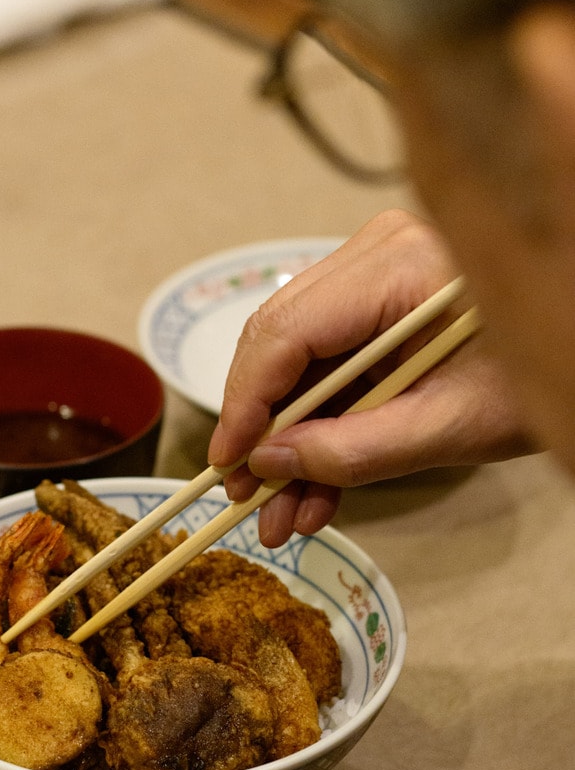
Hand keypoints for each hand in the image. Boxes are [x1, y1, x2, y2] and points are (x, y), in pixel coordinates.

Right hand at [208, 209, 534, 545]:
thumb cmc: (540, 377)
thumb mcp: (450, 427)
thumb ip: (354, 451)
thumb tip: (267, 464)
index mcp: (398, 267)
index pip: (287, 332)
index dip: (246, 404)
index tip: (228, 467)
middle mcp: (375, 254)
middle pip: (280, 342)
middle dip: (261, 430)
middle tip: (247, 497)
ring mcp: (376, 272)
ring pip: (299, 361)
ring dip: (290, 441)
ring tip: (284, 515)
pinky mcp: (381, 301)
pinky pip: (331, 363)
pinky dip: (323, 424)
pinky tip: (316, 488)